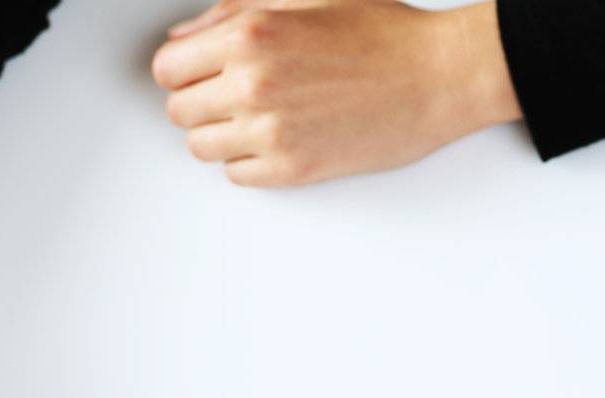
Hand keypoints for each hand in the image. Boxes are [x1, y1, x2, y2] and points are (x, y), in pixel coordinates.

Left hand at [153, 0, 520, 185]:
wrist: (437, 76)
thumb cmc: (380, 33)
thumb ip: (233, 13)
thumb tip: (184, 37)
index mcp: (251, 33)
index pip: (167, 68)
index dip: (182, 69)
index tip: (199, 71)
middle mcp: (252, 84)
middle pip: (178, 111)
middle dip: (199, 101)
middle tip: (232, 93)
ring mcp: (269, 131)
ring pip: (202, 147)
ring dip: (221, 133)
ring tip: (257, 116)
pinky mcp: (290, 169)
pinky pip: (235, 174)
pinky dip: (248, 159)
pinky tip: (277, 136)